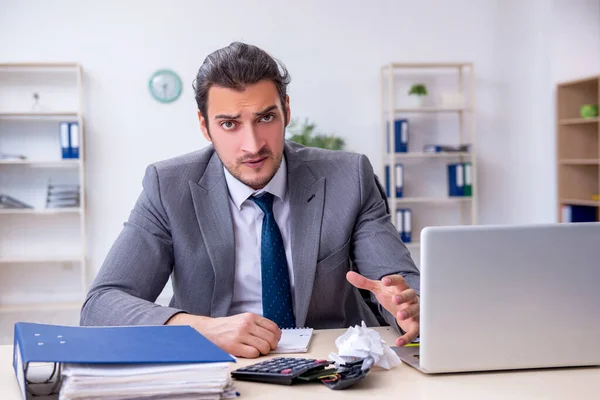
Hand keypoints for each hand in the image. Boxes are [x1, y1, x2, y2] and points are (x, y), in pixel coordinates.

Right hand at [166, 312, 281, 357]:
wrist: (208, 331)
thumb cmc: (227, 327)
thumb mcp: (243, 319)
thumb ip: (257, 324)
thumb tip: (275, 334)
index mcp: (250, 317)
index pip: (273, 327)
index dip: (276, 336)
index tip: (274, 340)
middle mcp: (246, 324)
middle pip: (271, 338)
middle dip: (271, 345)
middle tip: (267, 348)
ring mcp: (240, 335)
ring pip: (264, 347)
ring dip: (263, 351)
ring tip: (257, 350)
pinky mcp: (234, 346)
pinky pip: (254, 353)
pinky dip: (254, 355)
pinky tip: (248, 352)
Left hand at [346, 271, 419, 345]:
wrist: (408, 308)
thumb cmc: (394, 296)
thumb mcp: (379, 289)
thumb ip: (365, 282)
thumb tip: (349, 275)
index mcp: (401, 287)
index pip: (399, 280)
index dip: (393, 280)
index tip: (384, 280)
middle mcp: (410, 298)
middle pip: (410, 294)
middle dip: (403, 297)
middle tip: (395, 299)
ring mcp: (414, 310)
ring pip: (415, 310)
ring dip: (408, 312)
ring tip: (400, 315)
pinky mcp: (415, 324)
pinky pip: (414, 331)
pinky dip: (408, 337)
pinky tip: (400, 341)